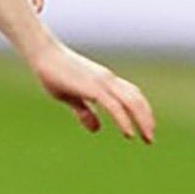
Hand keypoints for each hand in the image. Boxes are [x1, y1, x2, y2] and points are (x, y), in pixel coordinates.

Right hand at [28, 39, 155, 141]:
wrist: (43, 55)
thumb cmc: (53, 73)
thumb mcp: (71, 96)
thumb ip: (84, 112)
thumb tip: (96, 129)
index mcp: (104, 80)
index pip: (131, 94)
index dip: (141, 110)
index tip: (147, 127)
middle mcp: (108, 80)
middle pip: (136, 99)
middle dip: (146, 118)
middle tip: (150, 139)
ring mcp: (102, 82)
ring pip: (131, 102)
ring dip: (142, 120)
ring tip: (147, 138)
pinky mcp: (93, 87)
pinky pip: (114, 106)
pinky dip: (124, 120)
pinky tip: (129, 134)